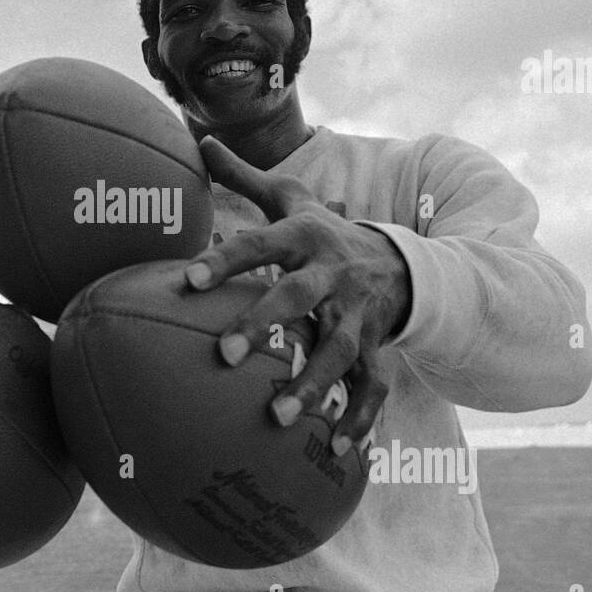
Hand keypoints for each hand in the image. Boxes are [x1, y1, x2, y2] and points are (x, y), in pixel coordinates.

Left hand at [184, 136, 410, 456]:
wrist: (402, 261)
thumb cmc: (327, 232)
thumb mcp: (292, 198)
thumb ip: (241, 175)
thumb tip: (195, 139)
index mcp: (304, 236)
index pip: (259, 244)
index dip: (225, 261)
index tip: (188, 280)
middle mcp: (332, 273)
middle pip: (299, 297)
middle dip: (265, 323)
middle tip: (225, 355)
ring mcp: (359, 313)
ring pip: (340, 349)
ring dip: (314, 384)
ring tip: (278, 417)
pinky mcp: (379, 346)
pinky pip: (375, 386)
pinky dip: (361, 419)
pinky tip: (337, 451)